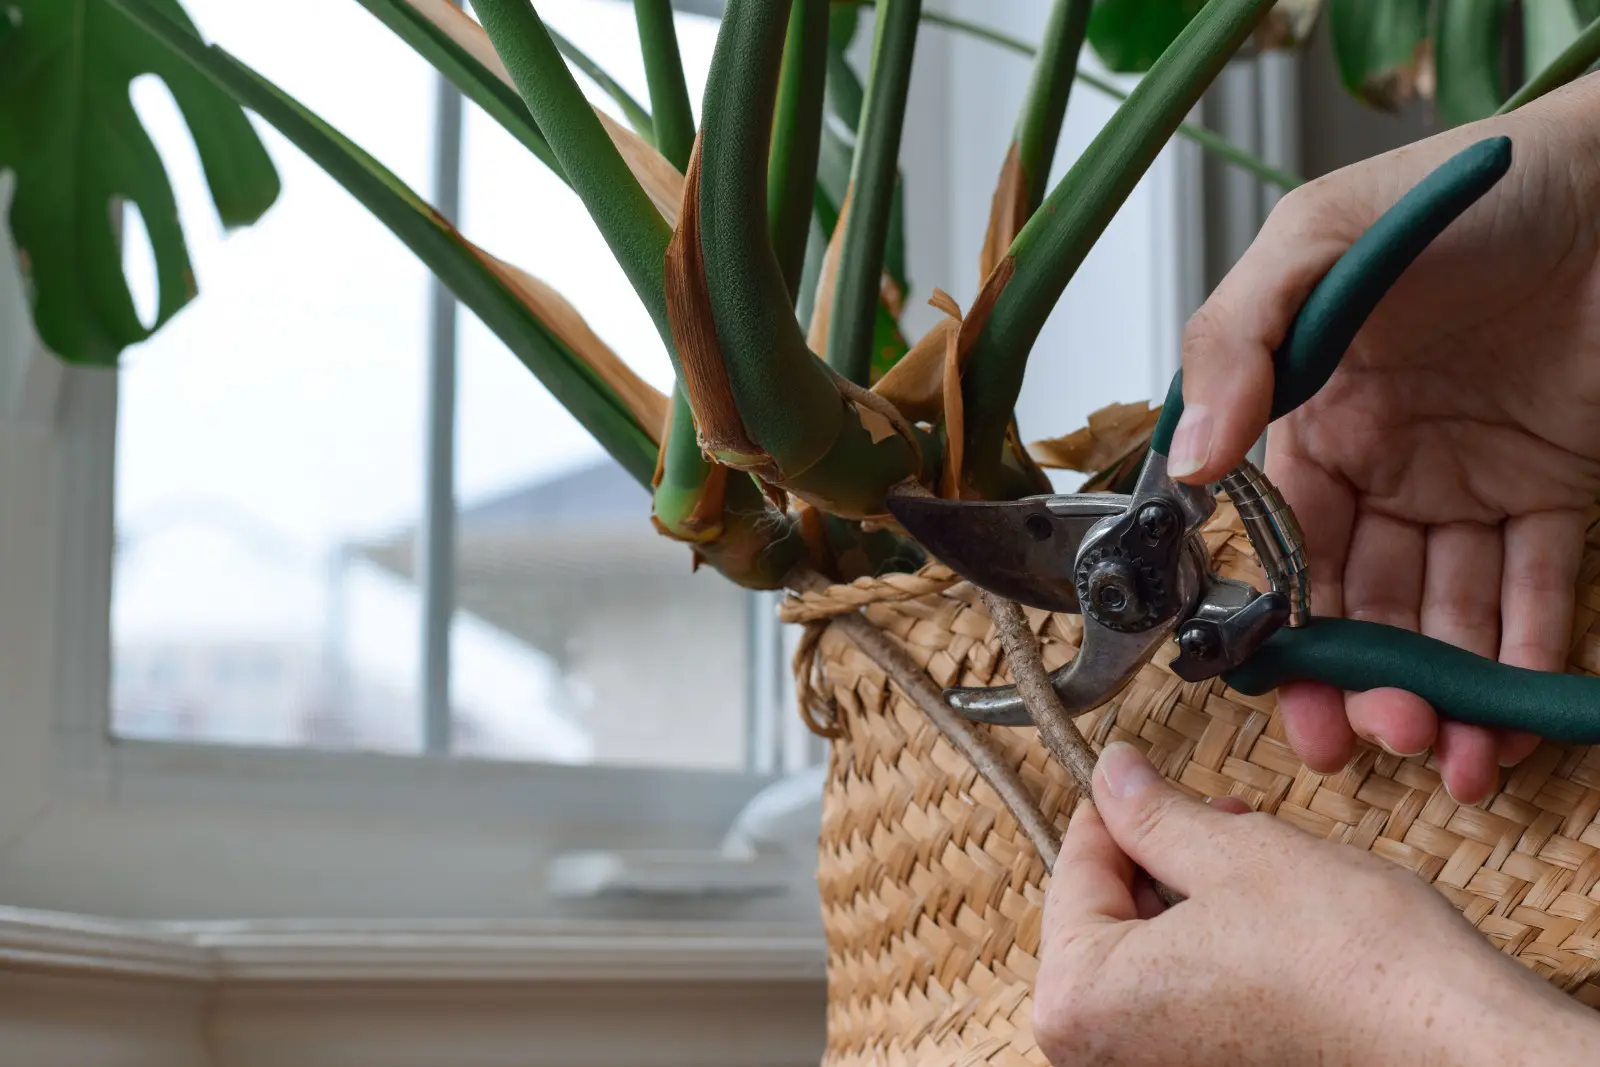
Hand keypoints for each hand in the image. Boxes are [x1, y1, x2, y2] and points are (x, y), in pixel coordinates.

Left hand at [1032, 742, 1599, 1066]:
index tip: (1137, 777)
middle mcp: (1102, 1055)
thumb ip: (1151, 813)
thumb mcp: (1231, 853)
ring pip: (1150, 956)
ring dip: (1192, 899)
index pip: (1073, 873)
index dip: (1113, 811)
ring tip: (1255, 861)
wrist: (1459, 1048)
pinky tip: (1270, 920)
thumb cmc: (1349, 961)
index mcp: (1079, 999)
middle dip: (1159, 857)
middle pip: (1106, 919)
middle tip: (1216, 813)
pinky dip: (1216, 952)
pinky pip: (1187, 1000)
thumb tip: (1111, 775)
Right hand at [1173, 76, 1599, 801]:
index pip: (1285, 543)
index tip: (1289, 695)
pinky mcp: (1554, 486)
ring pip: (1445, 610)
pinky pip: (1535, 587)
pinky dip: (1527, 658)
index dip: (1286, 625)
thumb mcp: (1311, 244)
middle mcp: (1384, 460)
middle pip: (1362, 597)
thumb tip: (1190, 464)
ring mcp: (1469, 479)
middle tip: (1379, 737)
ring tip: (1453, 754)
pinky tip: (1517, 719)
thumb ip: (1234, 345)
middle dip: (1365, 678)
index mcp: (1311, 416)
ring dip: (1445, 687)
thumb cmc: (1459, 194)